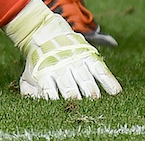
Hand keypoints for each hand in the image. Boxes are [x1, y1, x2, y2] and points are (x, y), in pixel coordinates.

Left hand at [5, 0, 121, 100]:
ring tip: (98, 104)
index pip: (51, 93)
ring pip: (87, 82)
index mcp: (45, 74)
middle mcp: (61, 68)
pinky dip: (109, 82)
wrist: (44, 32)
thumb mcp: (29, 76)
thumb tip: (33, 106)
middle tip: (83, 109)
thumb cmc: (38, 61)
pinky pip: (101, 70)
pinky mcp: (88, 56)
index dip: (57, 103)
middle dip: (77, 101)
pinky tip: (115, 93)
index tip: (62, 112)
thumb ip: (29, 93)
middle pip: (71, 90)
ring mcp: (75, 61)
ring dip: (92, 95)